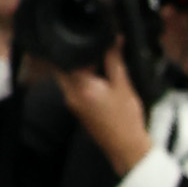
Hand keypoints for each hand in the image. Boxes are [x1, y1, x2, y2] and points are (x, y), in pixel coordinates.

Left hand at [43, 48, 153, 177]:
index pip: (66, 57)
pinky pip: (71, 86)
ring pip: (65, 75)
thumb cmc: (126, 120)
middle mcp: (70, 94)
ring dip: (78, 66)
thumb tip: (113, 39)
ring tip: (98, 63)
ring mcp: (71, 102)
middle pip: (61, 65)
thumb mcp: (123, 85)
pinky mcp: (76, 108)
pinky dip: (80, 78)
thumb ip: (114, 60)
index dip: (76, 45)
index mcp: (80, 86)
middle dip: (74, 55)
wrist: (126, 148)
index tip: (88, 38)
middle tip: (92, 50)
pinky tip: (98, 78)